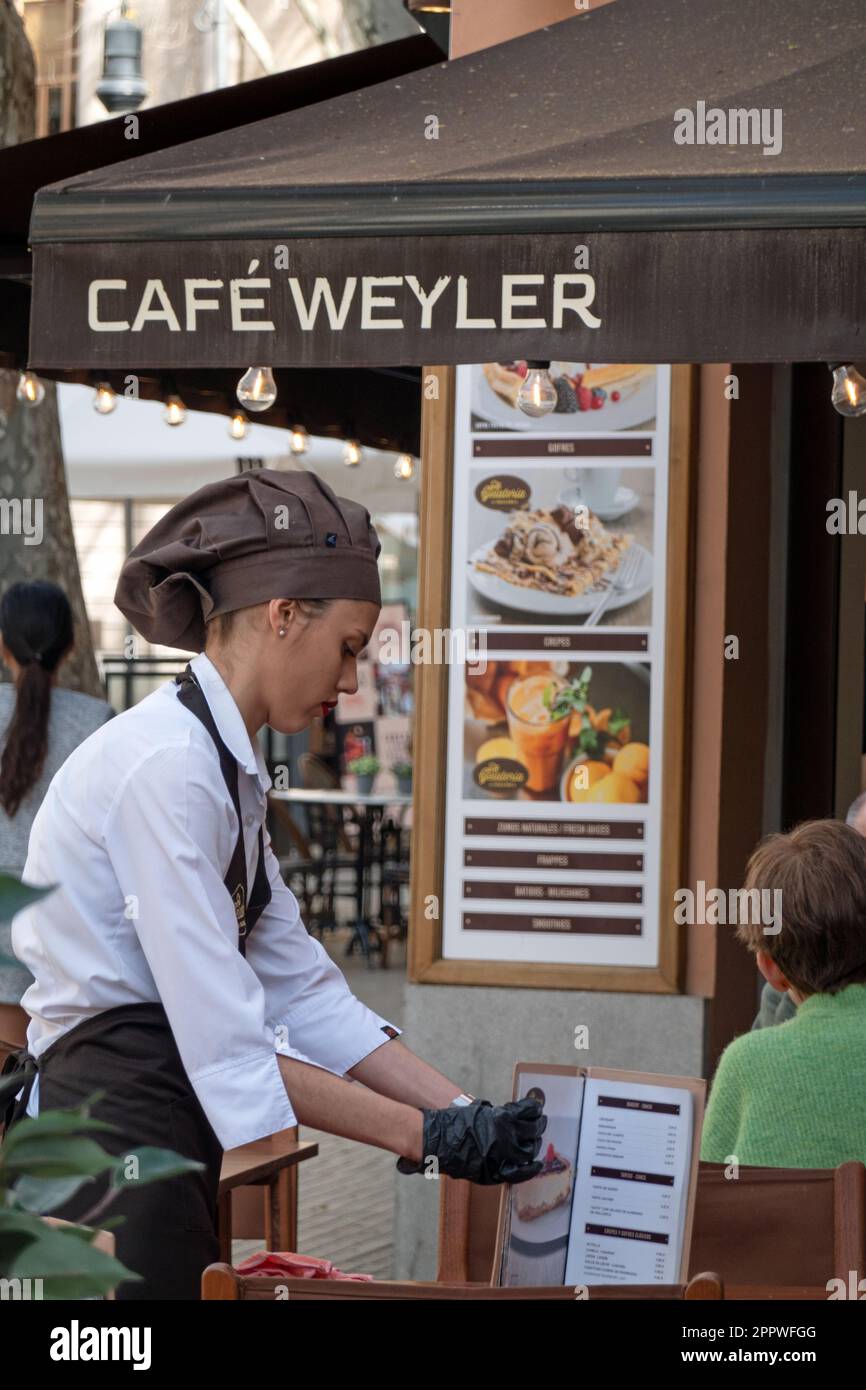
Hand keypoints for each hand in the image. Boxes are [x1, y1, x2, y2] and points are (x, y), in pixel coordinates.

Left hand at [395, 1096, 546, 1184]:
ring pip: (532, 1131)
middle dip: (535, 1144)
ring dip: (538, 1125)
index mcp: (495, 1173)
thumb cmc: (446, 1154)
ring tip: (540, 1121)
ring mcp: (503, 1137)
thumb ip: (488, 1166)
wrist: (433, 1140)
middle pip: (529, 1150)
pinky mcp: (500, 1118)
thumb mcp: (469, 1169)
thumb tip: (501, 1160)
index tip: (536, 1164)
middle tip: (536, 1135)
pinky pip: (524, 1112)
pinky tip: (535, 1106)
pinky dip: (531, 1108)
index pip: (522, 1173)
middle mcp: (503, 1157)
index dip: (531, 1168)